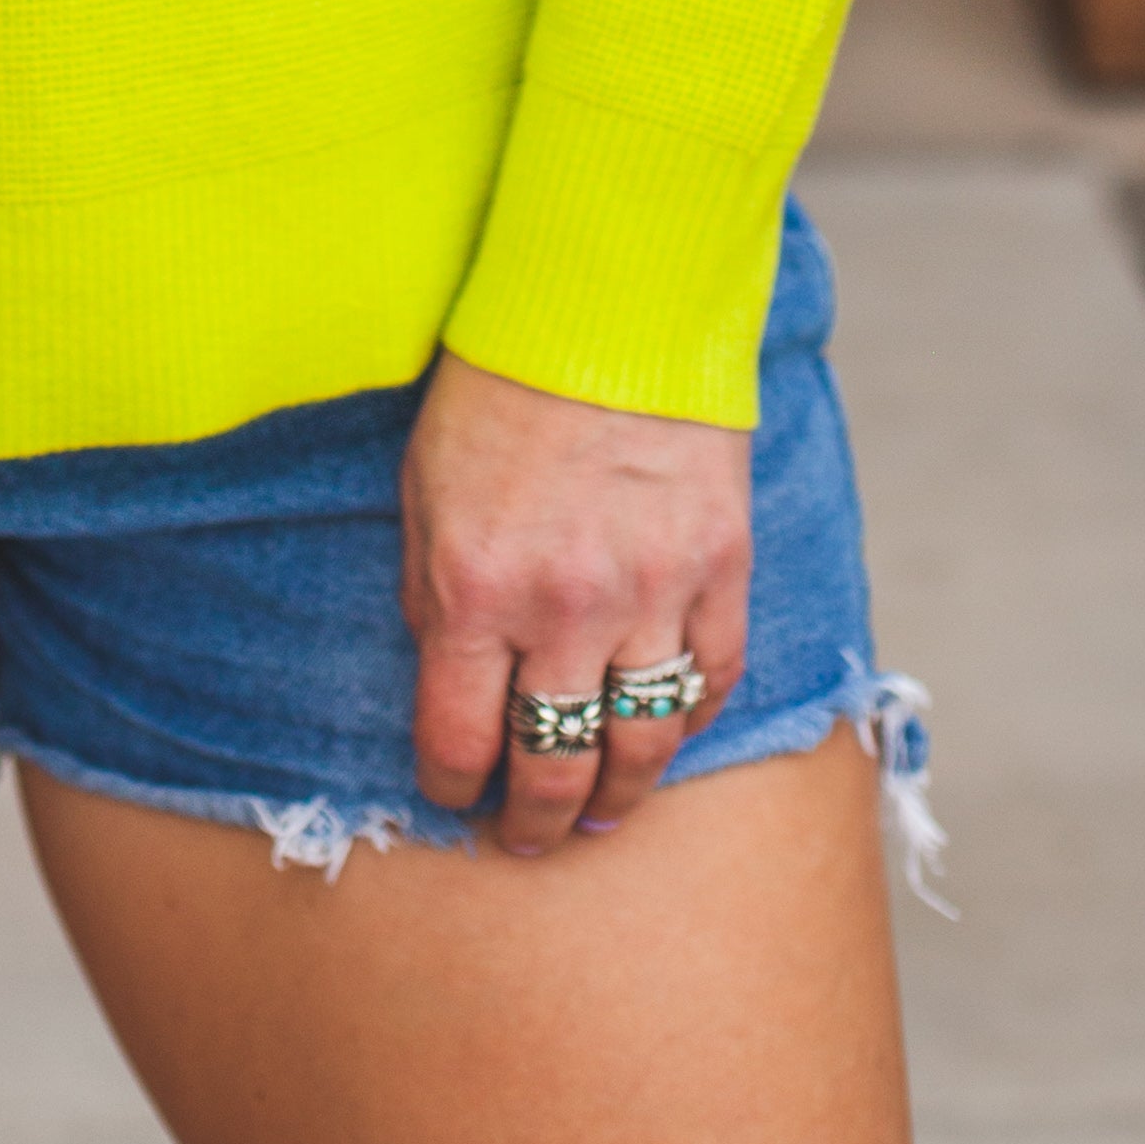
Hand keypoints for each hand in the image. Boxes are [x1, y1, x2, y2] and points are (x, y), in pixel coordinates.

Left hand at [398, 347, 751, 856]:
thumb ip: (431, 593)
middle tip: (527, 838)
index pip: (458, 740)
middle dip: (533, 818)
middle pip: (553, 764)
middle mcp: (563, 608)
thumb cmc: (496, 389)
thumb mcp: (424, 489)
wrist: (604, 305)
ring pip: (641, 744)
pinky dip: (687, 721)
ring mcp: (651, 592)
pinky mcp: (721, 566)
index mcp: (472, 588)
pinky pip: (711, 678)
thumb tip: (447, 685)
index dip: (451, 788)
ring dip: (618, 795)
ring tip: (598, 814)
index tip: (453, 798)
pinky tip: (662, 734)